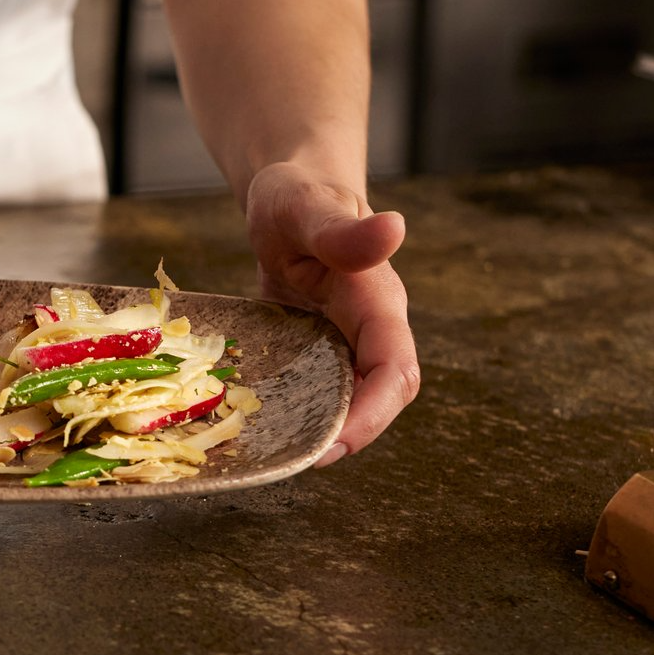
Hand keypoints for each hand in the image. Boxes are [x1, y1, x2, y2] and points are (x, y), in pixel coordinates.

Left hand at [243, 160, 418, 464]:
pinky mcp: (319, 349)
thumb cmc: (297, 196)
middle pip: (380, 395)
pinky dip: (297, 410)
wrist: (287, 195)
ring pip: (349, 397)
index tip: (336, 443)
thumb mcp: (306, 207)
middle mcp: (369, 328)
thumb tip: (395, 228)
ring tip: (276, 453)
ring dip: (322, 427)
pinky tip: (259, 427)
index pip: (394, 369)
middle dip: (350, 433)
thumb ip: (343, 229)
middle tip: (300, 459)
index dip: (373, 412)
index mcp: (377, 301)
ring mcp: (345, 341)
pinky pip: (318, 389)